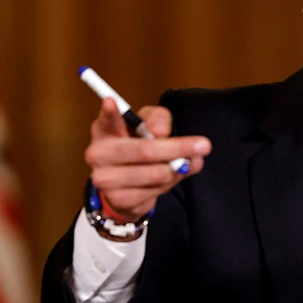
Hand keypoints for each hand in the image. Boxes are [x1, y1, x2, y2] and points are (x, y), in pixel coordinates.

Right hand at [84, 98, 211, 221]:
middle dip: (177, 148)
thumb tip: (160, 133)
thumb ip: (157, 119)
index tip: (113, 102)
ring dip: (178, 167)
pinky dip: (172, 181)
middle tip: (204, 145)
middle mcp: (99, 153)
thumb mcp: (148, 124)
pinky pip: (155, 191)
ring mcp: (105, 179)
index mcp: (104, 129)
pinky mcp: (118, 200)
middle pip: (143, 150)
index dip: (110, 112)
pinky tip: (175, 174)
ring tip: (189, 161)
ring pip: (155, 173)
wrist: (125, 186)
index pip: (106, 119)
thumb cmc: (136, 145)